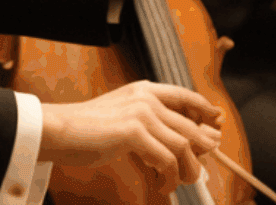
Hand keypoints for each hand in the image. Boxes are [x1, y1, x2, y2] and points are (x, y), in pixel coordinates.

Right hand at [40, 80, 222, 193]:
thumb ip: (152, 123)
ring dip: (187, 170)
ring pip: (184, 146)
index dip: (206, 112)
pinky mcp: (134, 132)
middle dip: (202, 151)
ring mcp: (141, 113)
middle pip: (192, 127)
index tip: (216, 127)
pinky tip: (162, 185)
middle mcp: (146, 97)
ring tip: (177, 182)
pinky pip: (168, 160)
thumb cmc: (88, 129)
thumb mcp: (123, 118)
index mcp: (143, 90)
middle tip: (197, 170)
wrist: (59, 130)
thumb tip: (188, 141)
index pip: (186, 96)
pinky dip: (170, 178)